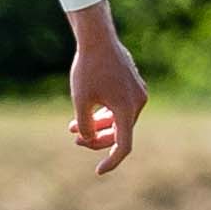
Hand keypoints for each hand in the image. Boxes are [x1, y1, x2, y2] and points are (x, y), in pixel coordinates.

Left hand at [68, 29, 147, 175]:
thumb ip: (85, 125)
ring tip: (73, 128)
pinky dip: (104, 114)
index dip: (112, 160)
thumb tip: (88, 139)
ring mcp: (137, 93)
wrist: (98, 39)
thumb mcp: (80, 100)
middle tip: (75, 140)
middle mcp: (137, 103)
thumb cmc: (87, 68)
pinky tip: (85, 113)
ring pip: (118, 120)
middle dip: (96, 139)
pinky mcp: (133, 85)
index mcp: (127, 109)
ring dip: (97, 127)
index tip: (98, 171)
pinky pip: (120, 107)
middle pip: (119, 132)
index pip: (123, 145)